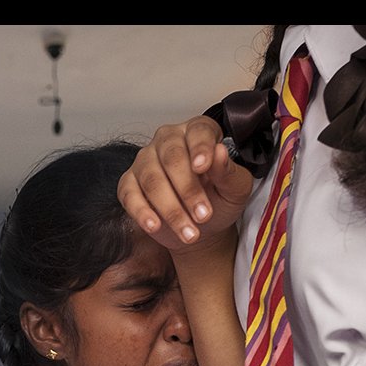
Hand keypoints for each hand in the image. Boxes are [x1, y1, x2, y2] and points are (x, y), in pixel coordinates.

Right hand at [117, 116, 254, 251]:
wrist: (201, 226)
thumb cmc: (220, 200)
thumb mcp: (235, 188)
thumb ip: (228, 171)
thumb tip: (219, 152)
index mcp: (197, 132)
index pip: (197, 132)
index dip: (200, 148)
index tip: (203, 167)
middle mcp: (168, 141)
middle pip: (172, 157)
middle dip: (188, 190)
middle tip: (203, 216)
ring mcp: (145, 161)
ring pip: (151, 179)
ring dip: (171, 209)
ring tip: (189, 233)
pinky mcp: (129, 184)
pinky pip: (129, 195)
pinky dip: (141, 212)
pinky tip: (155, 226)